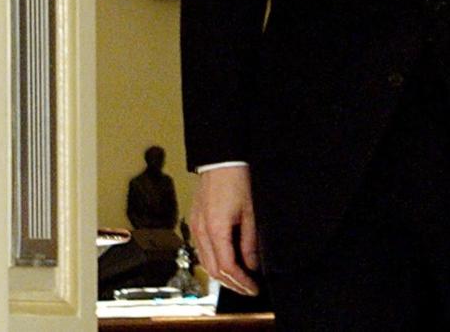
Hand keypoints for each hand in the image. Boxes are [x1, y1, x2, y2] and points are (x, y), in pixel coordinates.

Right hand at [187, 166, 259, 295]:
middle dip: (231, 284)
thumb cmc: (237, 180)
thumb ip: (250, 242)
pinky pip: (201, 250)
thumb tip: (252, 265)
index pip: (226, 267)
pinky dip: (213, 262)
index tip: (253, 288)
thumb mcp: (250, 212)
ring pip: (205, 262)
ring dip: (221, 275)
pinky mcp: (195, 221)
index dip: (241, 282)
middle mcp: (201, 231)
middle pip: (213, 270)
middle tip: (248, 289)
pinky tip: (225, 263)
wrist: (221, 159)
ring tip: (239, 280)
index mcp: (215, 229)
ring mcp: (196, 226)